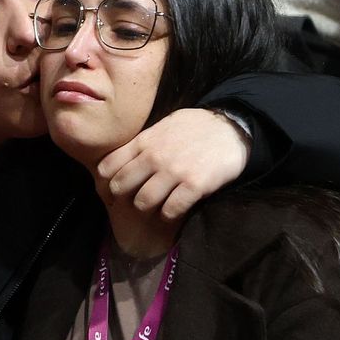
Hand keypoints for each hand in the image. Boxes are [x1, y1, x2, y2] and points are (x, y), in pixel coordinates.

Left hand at [97, 107, 249, 222]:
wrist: (233, 128)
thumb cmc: (196, 127)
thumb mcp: (164, 125)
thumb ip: (144, 141)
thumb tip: (122, 157)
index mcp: (144, 141)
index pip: (108, 166)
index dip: (106, 181)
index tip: (114, 189)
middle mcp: (155, 156)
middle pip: (121, 186)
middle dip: (124, 197)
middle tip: (134, 199)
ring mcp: (174, 171)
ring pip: (143, 201)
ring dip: (147, 207)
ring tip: (155, 205)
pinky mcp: (194, 185)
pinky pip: (170, 209)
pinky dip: (168, 214)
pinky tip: (173, 209)